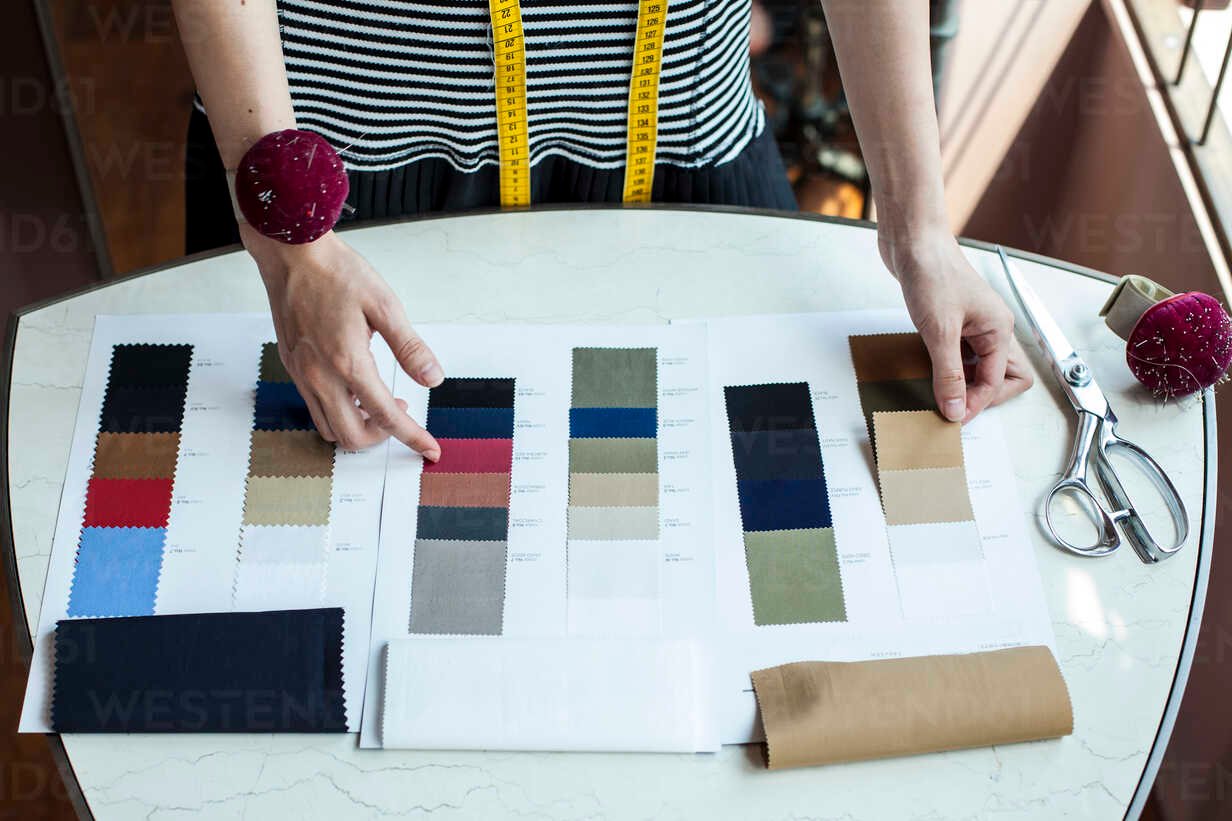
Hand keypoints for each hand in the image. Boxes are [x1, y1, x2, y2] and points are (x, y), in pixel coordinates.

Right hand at [243, 225, 443, 456]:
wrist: (290, 252)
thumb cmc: (336, 272)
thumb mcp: (384, 306)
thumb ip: (409, 347)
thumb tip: (433, 378)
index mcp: (347, 362)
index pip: (386, 416)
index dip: (412, 437)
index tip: (430, 449)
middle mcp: (319, 375)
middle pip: (350, 436)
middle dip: (381, 437)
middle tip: (402, 416)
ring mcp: (301, 372)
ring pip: (327, 426)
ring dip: (357, 426)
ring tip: (380, 402)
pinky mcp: (292, 365)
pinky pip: (314, 406)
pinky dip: (339, 410)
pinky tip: (356, 387)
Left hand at [879, 228, 1033, 421]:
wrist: (912, 240)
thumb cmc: (932, 272)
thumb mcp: (939, 332)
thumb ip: (948, 375)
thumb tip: (955, 410)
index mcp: (1000, 329)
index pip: (997, 382)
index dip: (975, 404)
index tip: (951, 418)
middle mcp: (993, 328)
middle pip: (1004, 377)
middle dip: (983, 396)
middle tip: (954, 406)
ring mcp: (974, 324)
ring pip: (980, 367)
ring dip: (964, 383)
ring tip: (939, 392)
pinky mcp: (955, 321)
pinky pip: (961, 355)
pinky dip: (950, 368)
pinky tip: (931, 371)